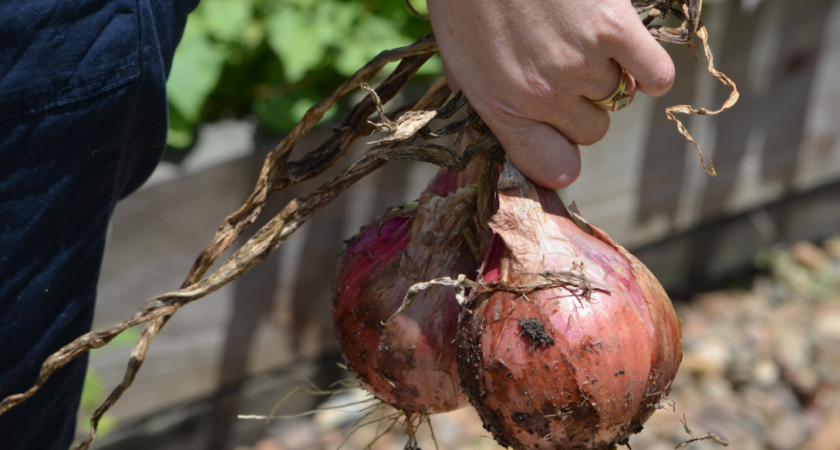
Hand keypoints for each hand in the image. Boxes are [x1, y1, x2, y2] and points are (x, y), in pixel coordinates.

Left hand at [426, 0, 674, 188]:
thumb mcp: (456, 55)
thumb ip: (480, 96)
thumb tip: (495, 127)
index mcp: (500, 105)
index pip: (550, 166)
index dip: (561, 157)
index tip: (564, 141)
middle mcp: (542, 95)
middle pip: (592, 132)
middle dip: (583, 107)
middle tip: (568, 69)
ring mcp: (580, 63)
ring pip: (617, 96)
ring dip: (607, 71)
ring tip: (581, 37)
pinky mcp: (613, 28)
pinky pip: (654, 75)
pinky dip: (649, 70)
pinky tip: (628, 50)